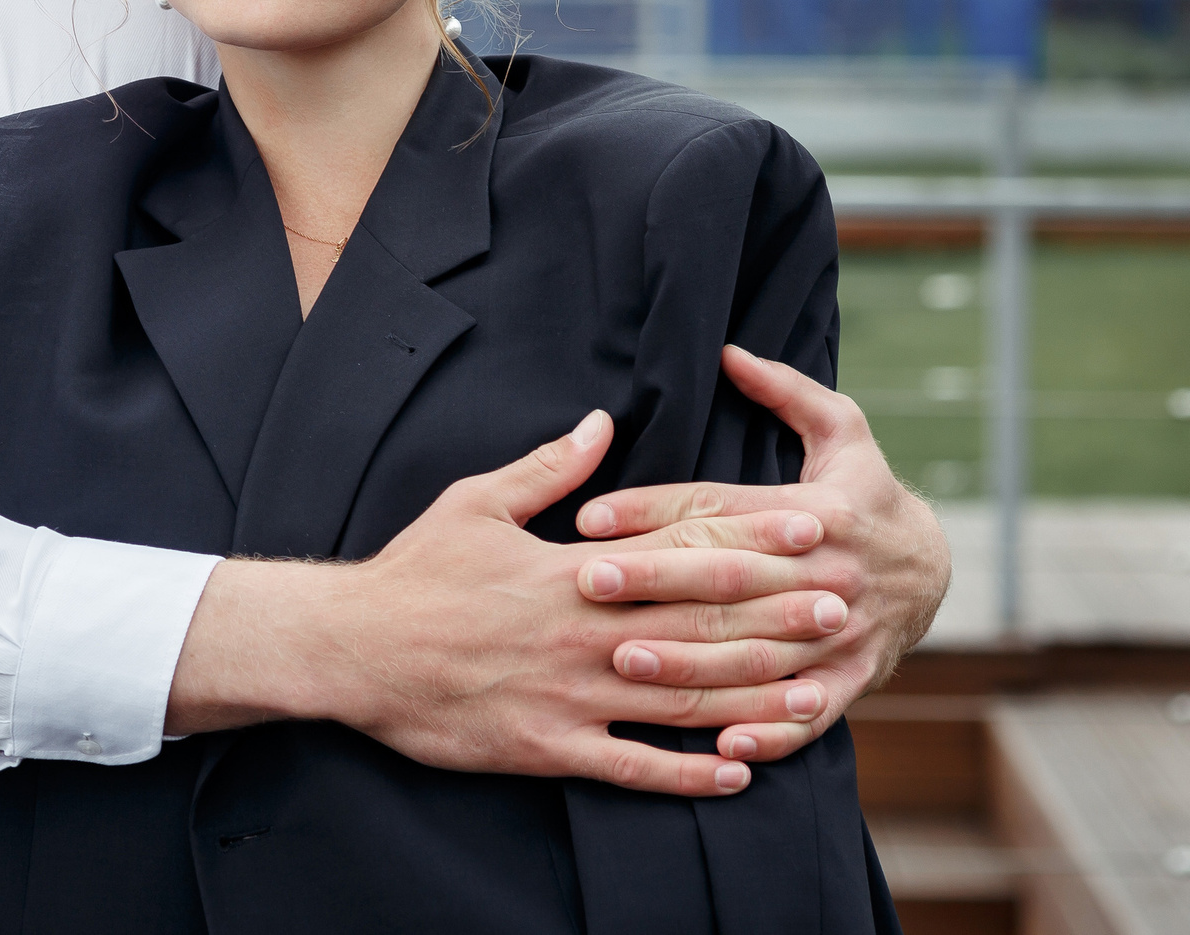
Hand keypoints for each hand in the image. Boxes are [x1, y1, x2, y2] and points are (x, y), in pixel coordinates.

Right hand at [166, 409, 842, 796]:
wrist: (353, 648)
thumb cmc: (413, 571)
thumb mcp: (476, 502)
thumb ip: (548, 469)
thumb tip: (601, 423)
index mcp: (572, 574)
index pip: (682, 555)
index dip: (752, 541)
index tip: (807, 527)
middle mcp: (585, 638)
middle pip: (702, 628)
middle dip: (778, 615)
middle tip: (843, 603)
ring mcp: (572, 698)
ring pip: (684, 702)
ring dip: (756, 694)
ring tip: (817, 685)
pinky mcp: (550, 749)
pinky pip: (635, 767)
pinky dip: (690, 774)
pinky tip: (739, 772)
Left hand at [574, 346, 951, 766]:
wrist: (935, 569)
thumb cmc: (864, 492)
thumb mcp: (842, 430)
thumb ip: (786, 390)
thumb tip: (727, 350)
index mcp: (817, 510)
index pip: (721, 509)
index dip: (654, 510)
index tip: (589, 515)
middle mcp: (827, 572)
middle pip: (730, 580)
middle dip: (656, 582)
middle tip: (586, 583)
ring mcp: (843, 632)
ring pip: (759, 651)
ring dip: (691, 660)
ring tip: (624, 660)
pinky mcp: (855, 679)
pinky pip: (810, 712)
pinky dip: (770, 733)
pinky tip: (720, 746)